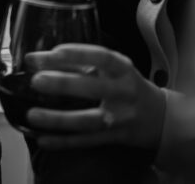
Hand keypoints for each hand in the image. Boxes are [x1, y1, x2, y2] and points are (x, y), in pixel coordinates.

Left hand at [23, 43, 166, 149]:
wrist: (161, 118)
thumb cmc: (126, 86)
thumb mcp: (111, 70)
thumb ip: (77, 64)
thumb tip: (35, 60)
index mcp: (123, 69)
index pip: (102, 57)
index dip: (79, 54)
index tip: (54, 52)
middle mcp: (124, 92)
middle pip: (95, 88)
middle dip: (65, 84)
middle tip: (36, 80)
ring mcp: (122, 118)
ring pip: (89, 120)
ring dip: (59, 119)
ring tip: (32, 115)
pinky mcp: (116, 138)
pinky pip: (87, 141)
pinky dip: (64, 142)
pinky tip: (43, 140)